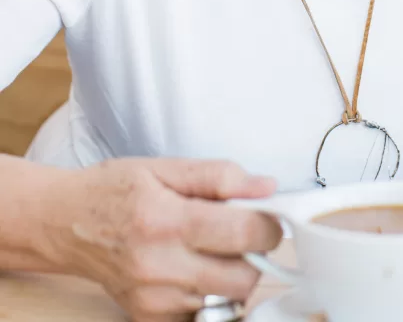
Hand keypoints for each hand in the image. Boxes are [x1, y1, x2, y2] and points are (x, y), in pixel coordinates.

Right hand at [41, 157, 281, 320]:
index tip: (267, 217)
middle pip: (243, 279)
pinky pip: (201, 317)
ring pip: (226, 303)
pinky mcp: (147, 319)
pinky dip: (209, 298)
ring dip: (233, 278)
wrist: (64, 224)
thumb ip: (219, 176)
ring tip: (213, 252)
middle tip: (241, 235)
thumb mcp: (164, 167)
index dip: (268, 225)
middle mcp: (160, 267)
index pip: (243, 234)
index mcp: (167, 220)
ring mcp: (154, 301)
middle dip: (254, 256)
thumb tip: (267, 187)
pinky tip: (195, 273)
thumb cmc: (114, 190)